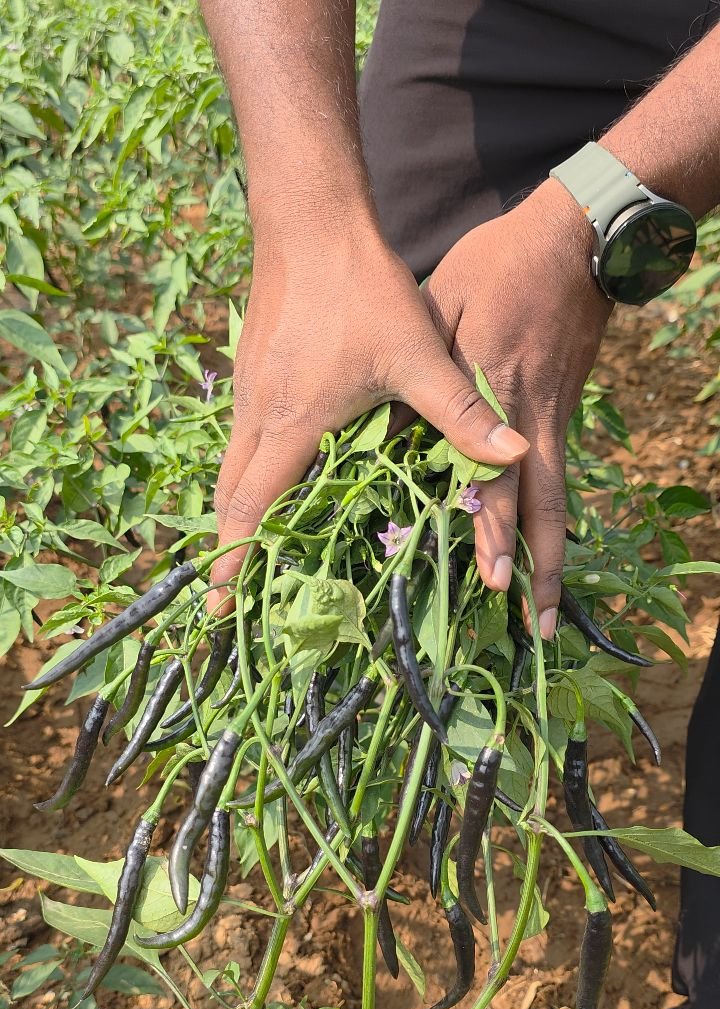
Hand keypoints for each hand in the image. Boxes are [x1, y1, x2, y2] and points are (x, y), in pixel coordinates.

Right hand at [208, 213, 528, 610]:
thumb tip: (516, 456)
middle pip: (230, 497)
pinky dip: (247, 473)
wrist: (310, 218)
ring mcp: (247, 392)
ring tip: (244, 552)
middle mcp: (256, 415)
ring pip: (232, 467)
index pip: (252, 509)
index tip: (215, 606)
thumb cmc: (360, 287)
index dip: (234, 562)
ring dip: (237, 511)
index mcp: (290, 424)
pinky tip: (273, 480)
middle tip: (225, 597)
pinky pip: (241, 439)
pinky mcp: (252, 372)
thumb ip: (460, 412)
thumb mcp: (416, 354)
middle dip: (227, 549)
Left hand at [422, 179, 613, 636]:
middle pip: (541, 506)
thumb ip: (419, 372)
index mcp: (495, 390)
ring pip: (556, 500)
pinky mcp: (560, 414)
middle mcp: (530, 417)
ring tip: (549, 607)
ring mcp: (552, 419)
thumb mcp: (442, 306)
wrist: (574, 238)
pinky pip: (556, 480)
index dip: (496, 530)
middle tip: (536, 623)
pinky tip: (540, 554)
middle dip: (538, 566)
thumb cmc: (498, 266)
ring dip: (552, 556)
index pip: (496, 475)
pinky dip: (549, 523)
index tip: (495, 579)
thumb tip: (385, 429)